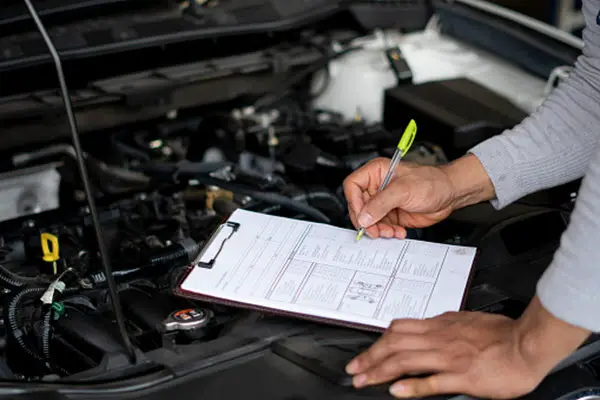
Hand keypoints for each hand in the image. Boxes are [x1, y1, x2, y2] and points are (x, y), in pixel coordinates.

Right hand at [343, 154, 495, 237]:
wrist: (450, 195)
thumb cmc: (432, 182)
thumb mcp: (403, 190)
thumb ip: (381, 204)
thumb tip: (363, 216)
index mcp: (376, 172)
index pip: (353, 186)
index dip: (354, 202)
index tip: (362, 216)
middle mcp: (377, 187)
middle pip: (358, 207)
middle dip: (366, 221)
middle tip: (374, 230)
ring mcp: (384, 202)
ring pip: (369, 220)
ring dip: (378, 229)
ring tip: (389, 232)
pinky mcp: (391, 215)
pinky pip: (381, 227)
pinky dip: (387, 233)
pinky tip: (397, 232)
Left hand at [345, 297, 589, 398]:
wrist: (526, 344)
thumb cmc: (501, 334)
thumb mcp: (465, 321)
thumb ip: (443, 325)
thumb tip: (427, 325)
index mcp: (440, 325)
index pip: (399, 329)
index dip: (378, 341)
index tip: (365, 353)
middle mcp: (439, 338)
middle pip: (394, 344)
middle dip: (370, 357)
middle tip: (353, 369)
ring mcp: (449, 357)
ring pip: (405, 360)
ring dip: (380, 371)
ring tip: (364, 381)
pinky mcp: (462, 376)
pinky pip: (431, 380)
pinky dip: (411, 385)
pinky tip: (396, 391)